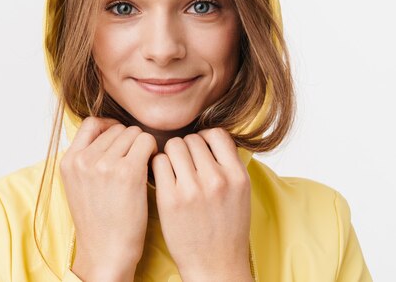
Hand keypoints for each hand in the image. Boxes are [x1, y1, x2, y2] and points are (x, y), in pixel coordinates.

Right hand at [60, 116, 157, 281]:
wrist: (106, 252)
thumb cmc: (98, 222)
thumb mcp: (78, 185)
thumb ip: (86, 159)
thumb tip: (108, 132)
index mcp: (69, 161)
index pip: (91, 123)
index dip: (110, 128)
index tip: (121, 141)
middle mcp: (84, 159)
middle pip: (116, 128)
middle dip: (129, 141)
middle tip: (135, 160)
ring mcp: (104, 164)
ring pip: (133, 133)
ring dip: (142, 146)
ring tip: (143, 166)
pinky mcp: (127, 172)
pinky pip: (146, 142)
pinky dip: (153, 150)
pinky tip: (152, 167)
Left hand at [151, 128, 251, 281]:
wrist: (215, 266)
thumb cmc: (227, 230)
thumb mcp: (240, 194)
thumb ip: (228, 165)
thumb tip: (209, 138)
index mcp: (237, 176)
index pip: (217, 134)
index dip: (205, 138)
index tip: (200, 148)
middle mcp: (217, 180)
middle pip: (191, 139)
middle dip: (186, 148)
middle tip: (184, 164)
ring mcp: (192, 189)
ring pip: (173, 147)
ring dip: (171, 155)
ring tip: (173, 171)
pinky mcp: (170, 199)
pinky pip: (159, 163)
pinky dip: (158, 166)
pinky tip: (163, 179)